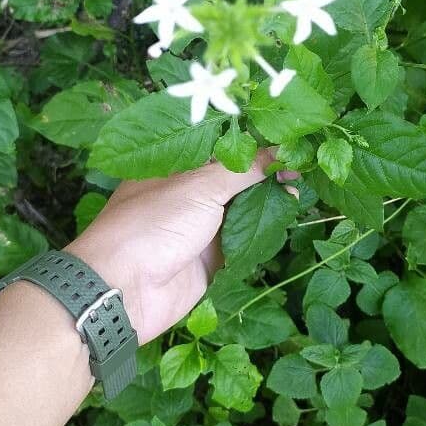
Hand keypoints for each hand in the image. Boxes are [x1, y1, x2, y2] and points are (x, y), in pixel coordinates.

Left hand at [66, 150, 277, 344]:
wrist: (125, 289)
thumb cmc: (153, 224)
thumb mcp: (200, 186)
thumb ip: (244, 169)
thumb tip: (282, 151)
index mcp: (174, 164)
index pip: (220, 144)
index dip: (253, 140)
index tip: (287, 135)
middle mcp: (186, 191)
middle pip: (234, 176)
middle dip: (265, 170)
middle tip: (301, 163)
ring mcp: (198, 225)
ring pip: (241, 207)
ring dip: (267, 199)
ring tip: (298, 186)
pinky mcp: (209, 257)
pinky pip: (242, 239)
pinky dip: (263, 230)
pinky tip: (286, 215)